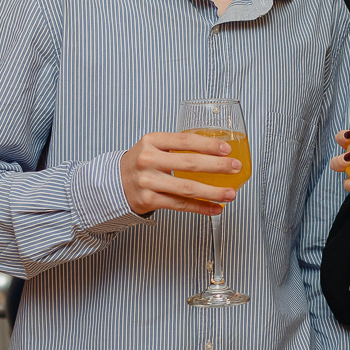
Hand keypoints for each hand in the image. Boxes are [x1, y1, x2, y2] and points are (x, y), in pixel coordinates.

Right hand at [120, 132, 241, 216]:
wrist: (114, 183)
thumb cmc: (141, 164)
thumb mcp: (153, 146)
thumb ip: (177, 146)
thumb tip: (216, 151)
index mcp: (151, 140)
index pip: (185, 140)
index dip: (208, 145)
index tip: (227, 149)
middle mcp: (148, 160)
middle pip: (189, 163)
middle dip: (217, 166)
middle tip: (236, 167)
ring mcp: (148, 181)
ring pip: (186, 188)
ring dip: (212, 192)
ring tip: (230, 194)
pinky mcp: (148, 200)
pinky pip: (180, 205)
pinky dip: (200, 208)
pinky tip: (215, 208)